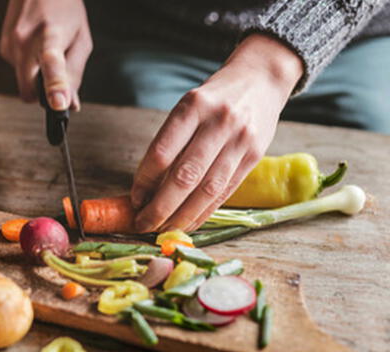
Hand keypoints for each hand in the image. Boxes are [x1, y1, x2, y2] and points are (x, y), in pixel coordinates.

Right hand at [0, 0, 91, 110]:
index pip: (51, 63)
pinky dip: (29, 67)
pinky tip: (35, 46)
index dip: (54, 86)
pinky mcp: (3, 48)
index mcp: (50, 35)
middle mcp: (24, 40)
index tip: (58, 104)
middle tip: (58, 79)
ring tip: (47, 50)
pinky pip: (19, 72)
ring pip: (24, 83)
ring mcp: (9, 44)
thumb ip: (75, 74)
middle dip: (42, 93)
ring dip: (37, 76)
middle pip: (29, 91)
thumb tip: (70, 104)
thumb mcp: (81, 40)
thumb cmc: (64, 9)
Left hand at [131, 34, 302, 232]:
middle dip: (160, 207)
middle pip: (185, 176)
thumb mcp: (188, 106)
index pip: (162, 153)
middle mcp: (218, 122)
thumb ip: (171, 142)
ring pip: (207, 189)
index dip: (144, 181)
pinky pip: (225, 192)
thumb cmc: (214, 98)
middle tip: (143, 224)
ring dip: (182, 216)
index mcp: (193, 106)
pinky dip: (204, 212)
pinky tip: (189, 222)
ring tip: (163, 229)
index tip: (134, 199)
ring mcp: (240, 140)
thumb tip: (146, 188)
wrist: (260, 79)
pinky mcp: (255, 156)